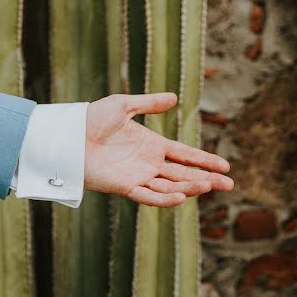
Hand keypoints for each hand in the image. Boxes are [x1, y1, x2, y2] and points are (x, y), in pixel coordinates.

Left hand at [85, 92, 233, 206]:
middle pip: (184, 174)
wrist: (67, 136)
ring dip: (191, 187)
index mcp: (152, 145)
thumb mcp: (123, 105)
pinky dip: (165, 199)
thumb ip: (149, 103)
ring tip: (209, 186)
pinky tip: (182, 196)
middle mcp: (149, 163)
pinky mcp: (125, 187)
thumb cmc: (90, 119)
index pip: (185, 155)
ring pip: (171, 186)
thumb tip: (174, 98)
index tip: (225, 167)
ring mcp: (139, 176)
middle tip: (229, 184)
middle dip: (207, 180)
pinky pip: (149, 196)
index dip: (205, 161)